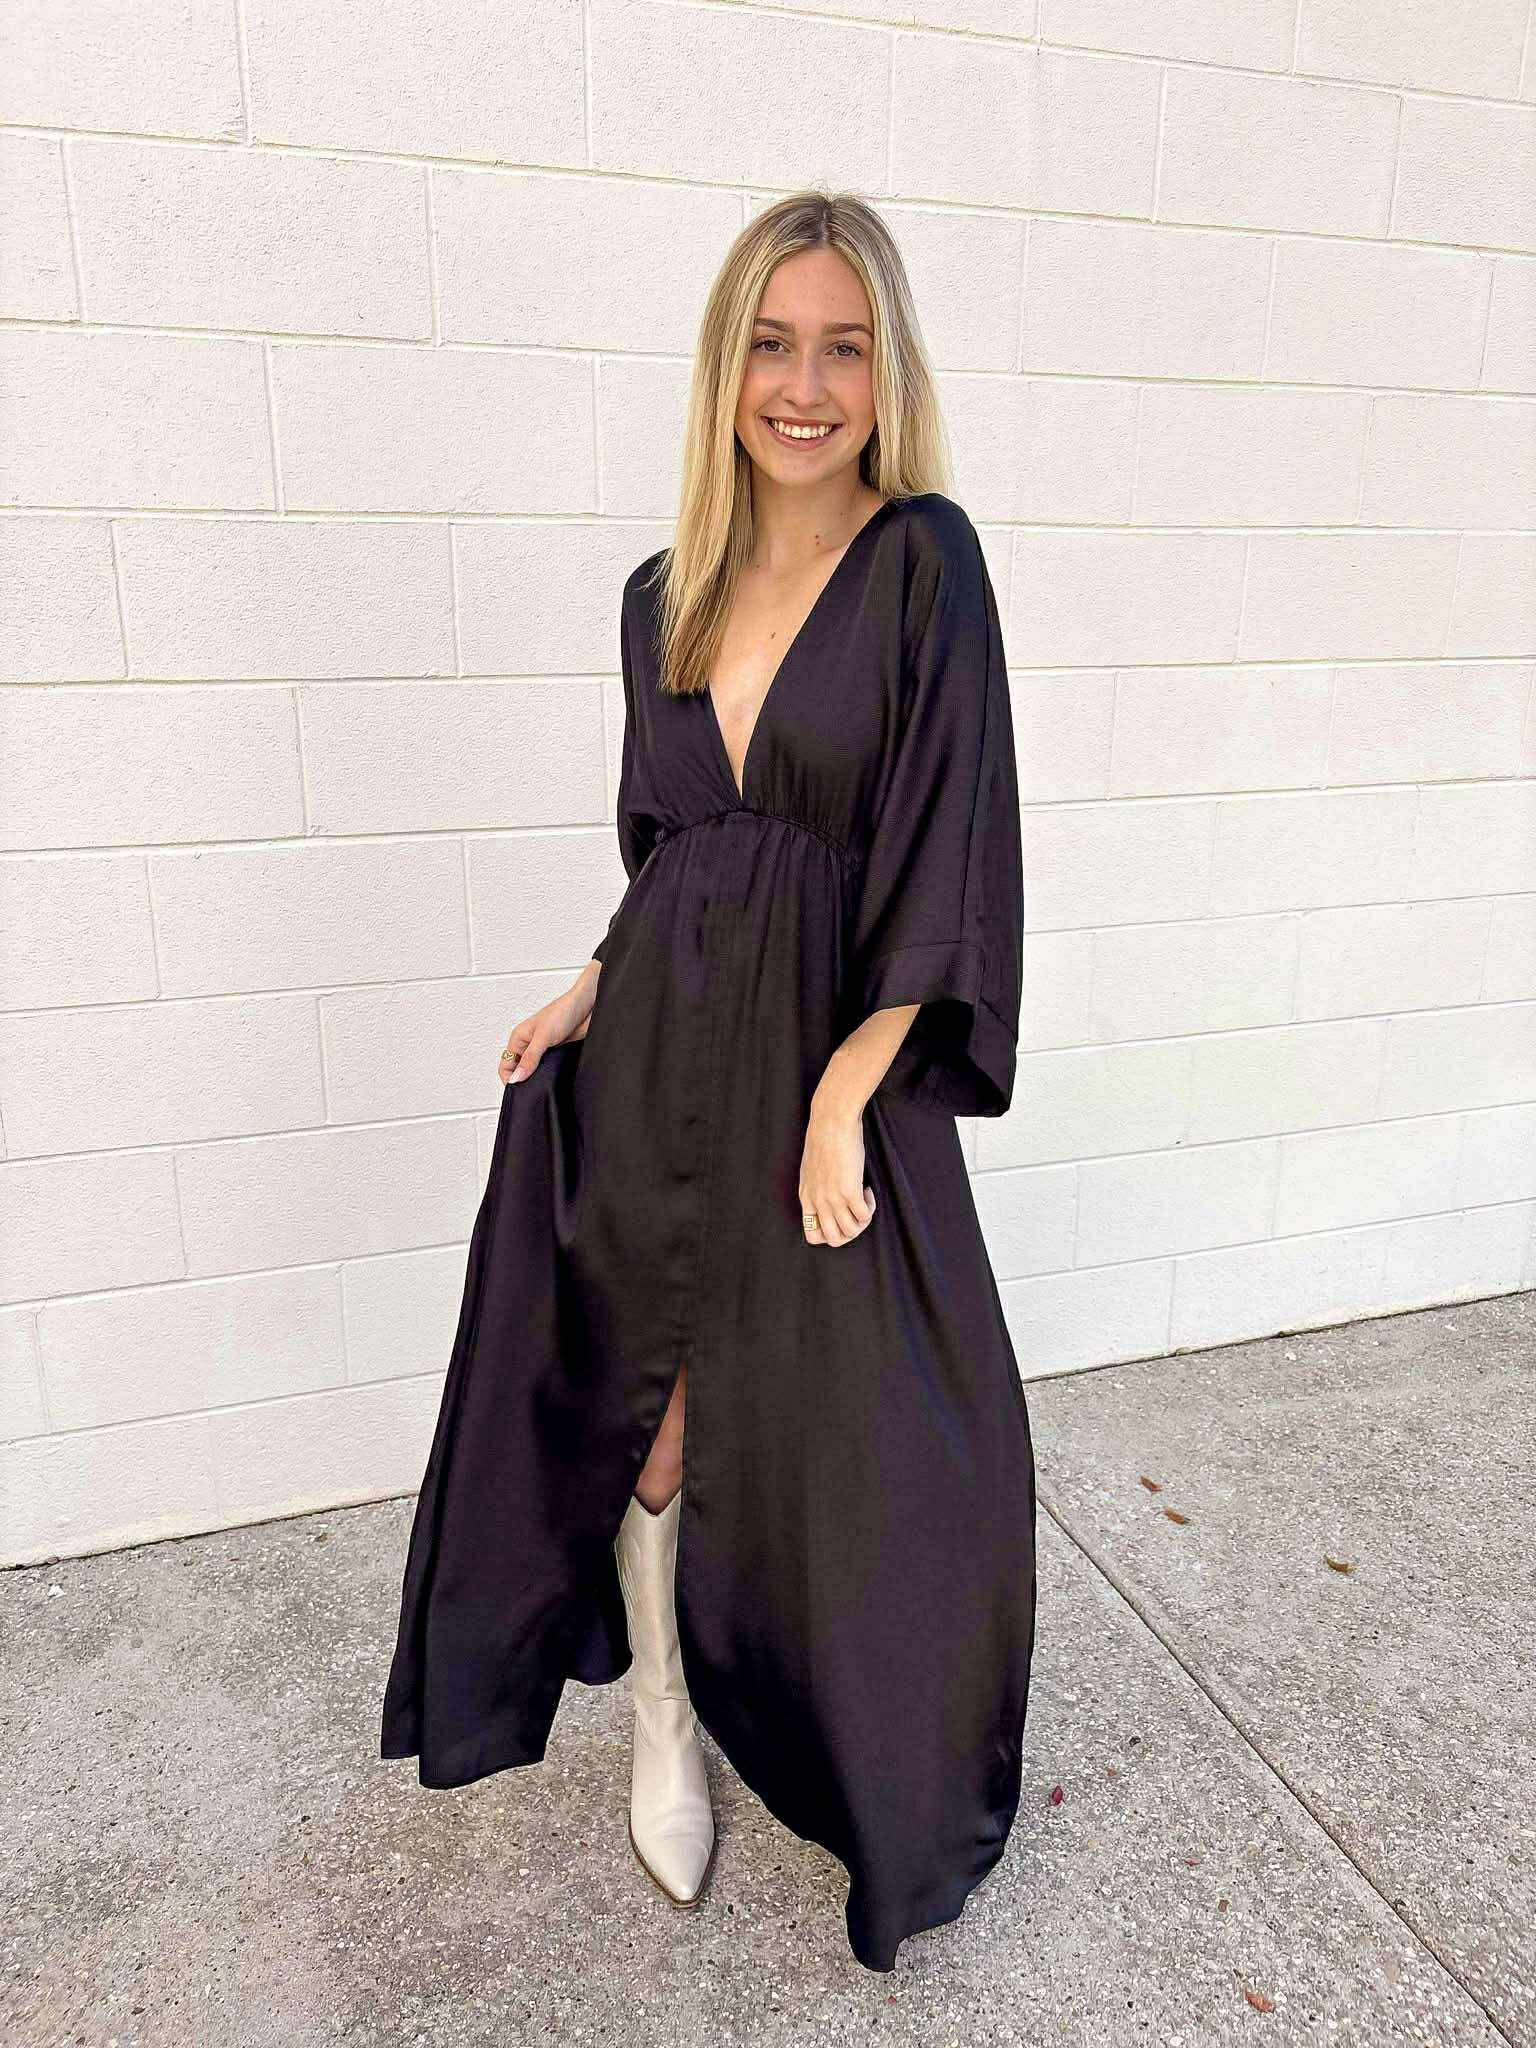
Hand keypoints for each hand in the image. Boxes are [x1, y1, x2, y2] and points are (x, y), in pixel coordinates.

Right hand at [499, 973, 596, 1084]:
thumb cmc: (564, 1011)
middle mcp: (529, 1045)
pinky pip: (549, 1069)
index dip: (509, 1079)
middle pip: (519, 1070)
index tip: (519, 1091)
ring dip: (537, 1079)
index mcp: (519, 1038)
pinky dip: (550, 1076)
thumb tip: (516, 1078)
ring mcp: (544, 1050)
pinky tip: (554, 1079)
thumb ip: (530, 1058)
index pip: (505, 1065)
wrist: (589, 1006)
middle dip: (523, 1081)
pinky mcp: (558, 1053)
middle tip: (532, 1091)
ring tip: (543, 1086)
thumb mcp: (543, 1036)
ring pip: (534, 1071)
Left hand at [798, 1096, 875, 1246]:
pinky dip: (870, 1207)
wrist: (831, 1122)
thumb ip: (817, 1187)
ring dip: (862, 1221)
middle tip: (855, 1214)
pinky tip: (867, 1190)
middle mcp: (818, 1202)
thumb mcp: (811, 1169)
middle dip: (849, 1233)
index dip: (830, 1233)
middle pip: (834, 1239)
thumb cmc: (823, 1139)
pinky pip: (864, 1216)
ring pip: (851, 1231)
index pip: (813, 1236)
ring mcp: (833, 1198)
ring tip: (863, 1200)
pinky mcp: (849, 1192)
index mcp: (806, 1198)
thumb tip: (829, 1198)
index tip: (840, 1216)